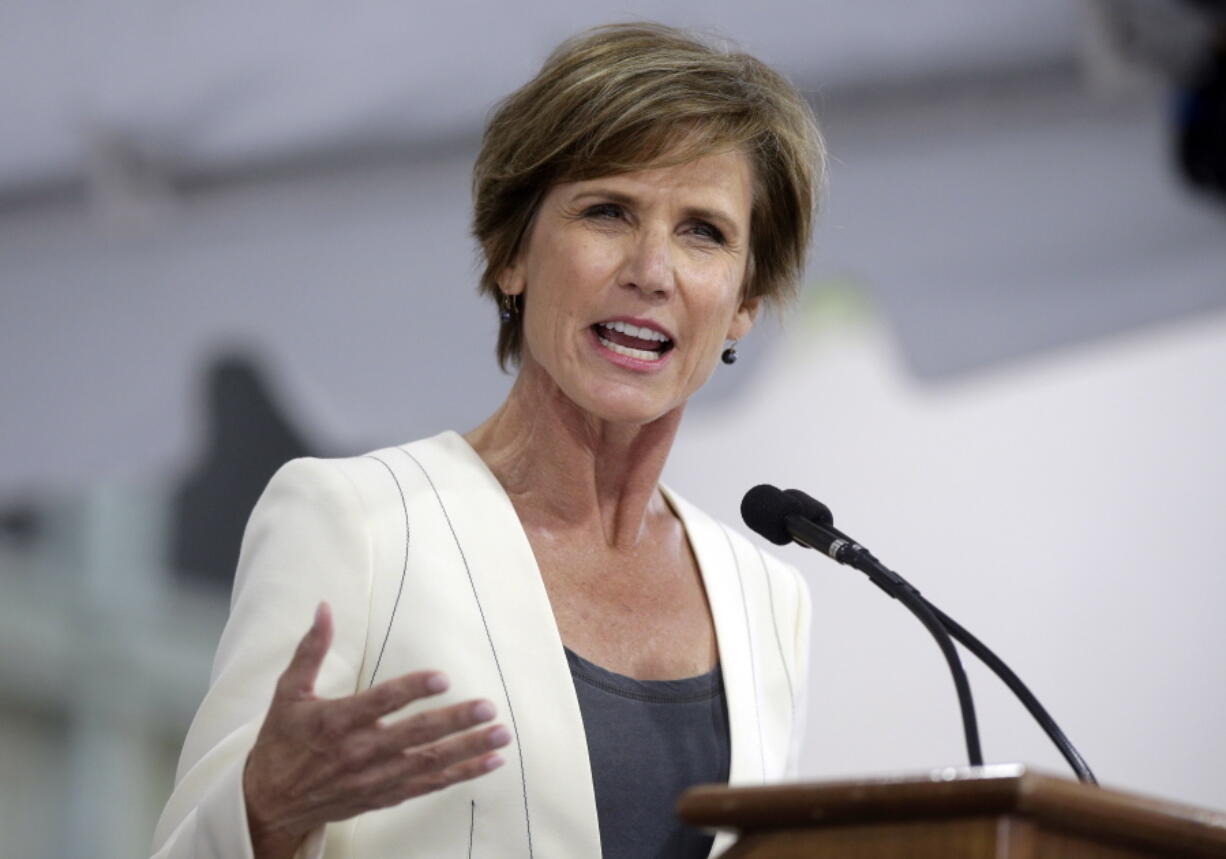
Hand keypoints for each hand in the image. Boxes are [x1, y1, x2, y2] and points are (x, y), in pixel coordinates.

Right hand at [242, 602, 509, 858]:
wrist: (270, 803)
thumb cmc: (281, 741)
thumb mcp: (287, 692)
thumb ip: (310, 650)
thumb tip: (324, 608)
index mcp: (335, 722)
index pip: (380, 703)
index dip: (411, 690)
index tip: (442, 678)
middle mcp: (359, 753)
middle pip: (414, 735)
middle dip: (454, 721)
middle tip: (488, 707)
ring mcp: (375, 778)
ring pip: (429, 763)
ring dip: (468, 749)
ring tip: (501, 735)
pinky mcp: (385, 796)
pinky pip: (429, 785)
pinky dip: (461, 774)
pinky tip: (491, 763)